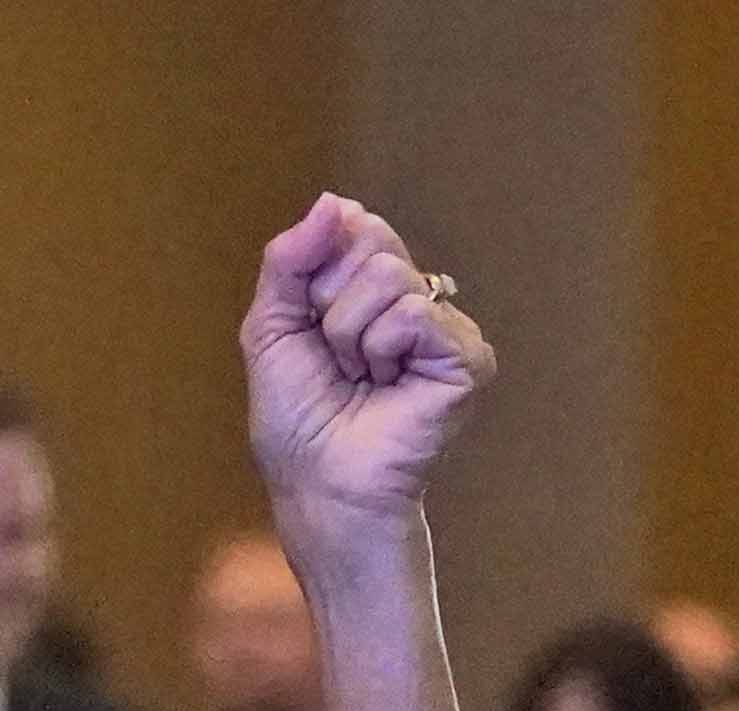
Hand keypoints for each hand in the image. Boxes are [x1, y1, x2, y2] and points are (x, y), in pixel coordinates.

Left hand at [241, 197, 492, 553]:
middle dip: (333, 303)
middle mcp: (414, 299)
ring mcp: (445, 328)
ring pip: (391, 277)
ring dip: (353, 335)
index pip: (354, 226)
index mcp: (371, 288)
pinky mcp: (468, 358)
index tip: (312, 325)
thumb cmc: (298, 420)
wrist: (320, 483)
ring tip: (363, 378)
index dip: (318, 272)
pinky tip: (389, 387)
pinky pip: (417, 313)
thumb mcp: (270, 325)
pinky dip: (385, 350)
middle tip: (338, 359)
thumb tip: (334, 200)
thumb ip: (290, 258)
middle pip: (372, 242)